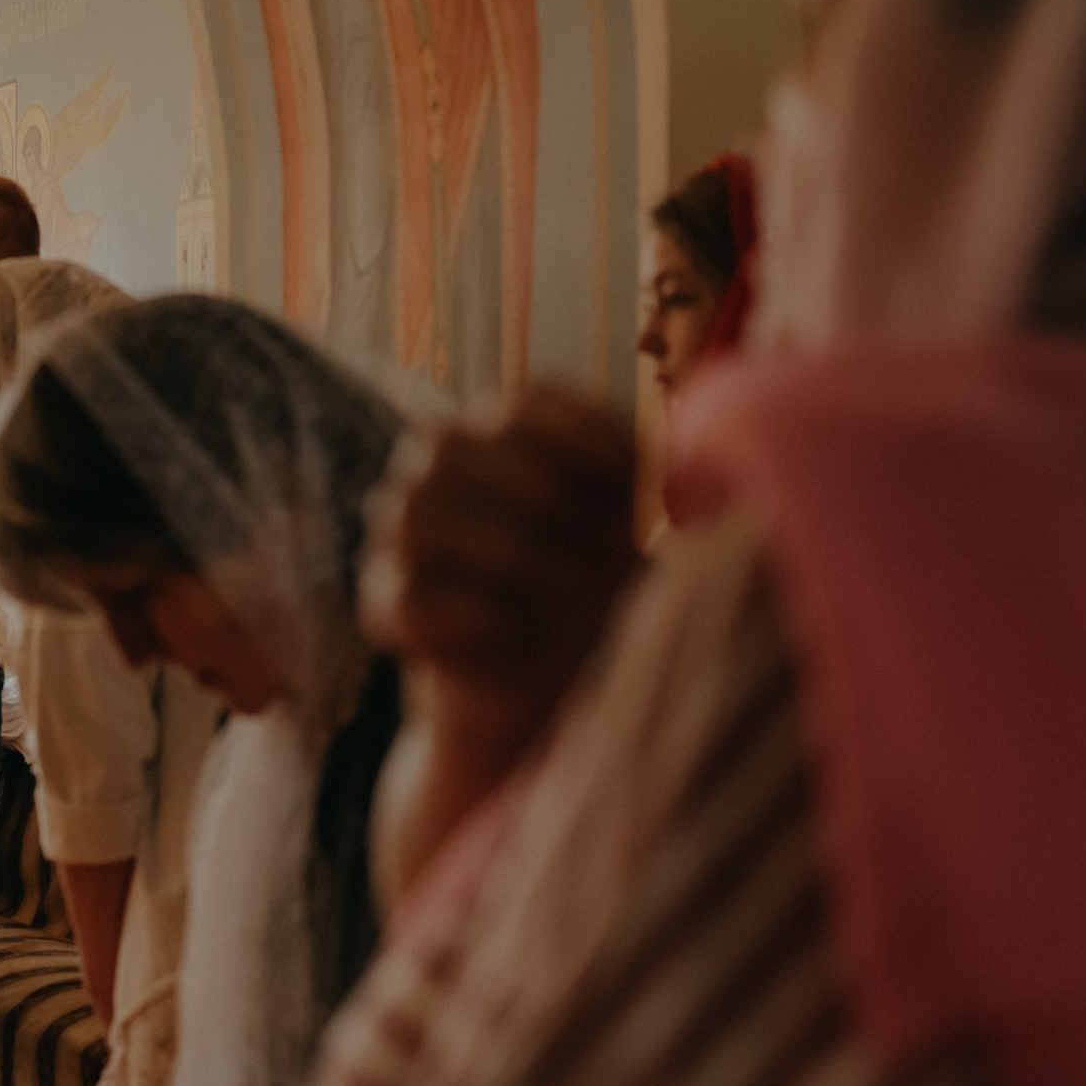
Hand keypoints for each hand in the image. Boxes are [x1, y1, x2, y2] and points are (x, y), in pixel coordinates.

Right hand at [367, 386, 638, 759]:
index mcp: (494, 440)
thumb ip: (633, 479)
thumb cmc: (592, 590)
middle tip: (589, 533)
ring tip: (550, 580)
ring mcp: (401, 542)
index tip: (627, 468)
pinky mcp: (390, 608)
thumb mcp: (623, 528)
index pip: (514, 401)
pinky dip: (464, 613)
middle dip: (526, 481)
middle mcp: (434, 478)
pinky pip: (404, 599)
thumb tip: (695, 456)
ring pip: (415, 515)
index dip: (569, 424)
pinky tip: (516, 627)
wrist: (550, 683)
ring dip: (493, 544)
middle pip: (442, 442)